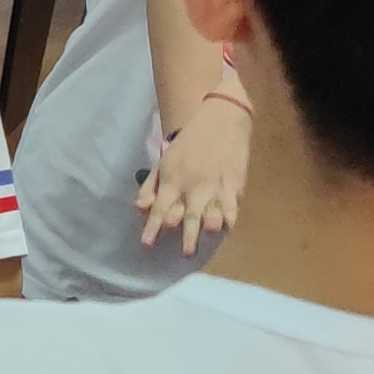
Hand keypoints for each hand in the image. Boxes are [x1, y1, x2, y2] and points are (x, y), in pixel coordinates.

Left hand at [137, 92, 252, 250]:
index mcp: (172, 180)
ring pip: (212, 210)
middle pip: (188, 215)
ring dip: (210, 225)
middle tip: (185, 254)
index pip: (160, 208)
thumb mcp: (165, 160)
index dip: (152, 228)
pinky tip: (228, 229)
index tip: (147, 245)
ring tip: (208, 236)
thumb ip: (151, 186)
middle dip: (186, 234)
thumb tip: (139, 208)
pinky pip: (232, 206)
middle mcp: (192, 186)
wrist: (222, 119)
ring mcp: (215, 186)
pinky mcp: (234, 184)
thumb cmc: (190, 142)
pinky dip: (230, 218)